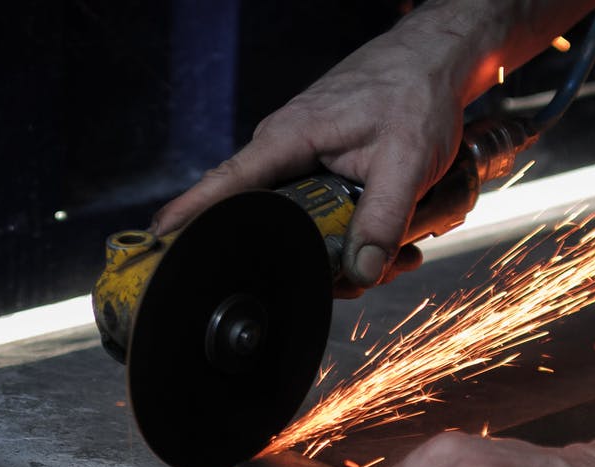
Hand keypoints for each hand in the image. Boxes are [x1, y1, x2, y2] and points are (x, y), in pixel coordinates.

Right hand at [150, 19, 466, 293]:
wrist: (435, 60)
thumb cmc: (416, 93)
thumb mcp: (407, 162)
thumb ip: (383, 219)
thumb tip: (361, 271)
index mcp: (288, 139)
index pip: (226, 184)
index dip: (191, 216)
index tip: (159, 244)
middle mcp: (286, 150)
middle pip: (270, 221)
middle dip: (312, 259)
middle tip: (358, 278)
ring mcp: (304, 159)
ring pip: (305, 223)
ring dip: (346, 248)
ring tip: (396, 253)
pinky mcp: (324, 167)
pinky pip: (326, 212)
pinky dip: (358, 231)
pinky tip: (395, 239)